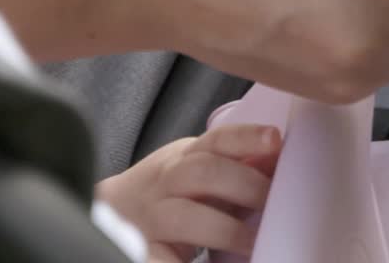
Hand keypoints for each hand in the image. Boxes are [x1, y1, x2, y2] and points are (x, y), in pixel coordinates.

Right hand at [96, 124, 281, 260]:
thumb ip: (236, 165)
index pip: (218, 139)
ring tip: (254, 243)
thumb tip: (278, 157)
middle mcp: (166, 181)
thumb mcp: (198, 171)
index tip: (275, 140)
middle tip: (274, 201)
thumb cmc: (169, 192)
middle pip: (204, 172)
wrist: (110, 212)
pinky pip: (160, 258)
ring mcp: (152, 216)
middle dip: (245, 185)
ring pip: (185, 216)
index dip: (247, 137)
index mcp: (185, 157)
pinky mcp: (141, 249)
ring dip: (226, 230)